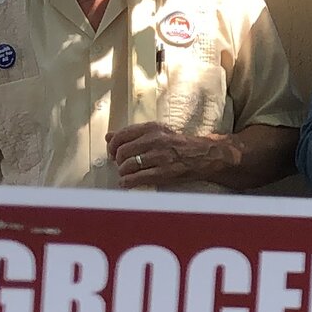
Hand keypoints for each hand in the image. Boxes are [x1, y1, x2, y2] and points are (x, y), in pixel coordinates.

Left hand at [107, 122, 230, 188]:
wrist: (203, 155)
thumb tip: (108, 136)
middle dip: (117, 161)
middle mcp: (155, 140)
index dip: (112, 146)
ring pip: (127, 165)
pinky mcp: (164, 172)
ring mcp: (160, 157)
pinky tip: (126, 183)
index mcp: (152, 128)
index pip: (121, 135)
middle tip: (121, 165)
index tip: (112, 153)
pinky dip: (127, 182)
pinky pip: (136, 178)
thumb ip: (132, 134)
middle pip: (122, 151)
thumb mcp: (157, 132)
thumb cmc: (178, 144)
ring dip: (123, 172)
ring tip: (126, 174)